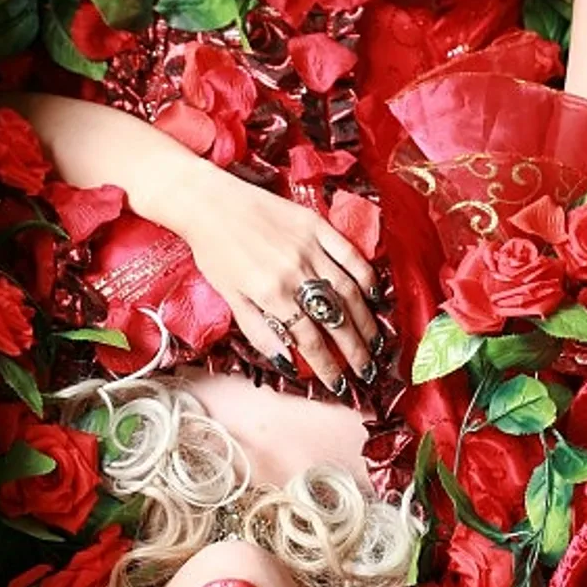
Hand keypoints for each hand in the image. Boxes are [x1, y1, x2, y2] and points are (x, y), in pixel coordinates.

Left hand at [170, 162, 380, 392]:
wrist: (209, 202)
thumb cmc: (215, 252)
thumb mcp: (229, 297)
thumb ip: (259, 331)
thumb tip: (286, 363)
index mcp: (271, 294)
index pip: (308, 339)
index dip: (326, 365)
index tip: (338, 384)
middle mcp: (295, 272)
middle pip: (335, 319)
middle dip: (355, 351)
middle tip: (368, 370)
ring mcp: (309, 247)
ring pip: (348, 291)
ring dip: (366, 321)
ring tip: (377, 343)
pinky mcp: (316, 225)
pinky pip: (349, 254)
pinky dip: (366, 275)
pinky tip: (374, 296)